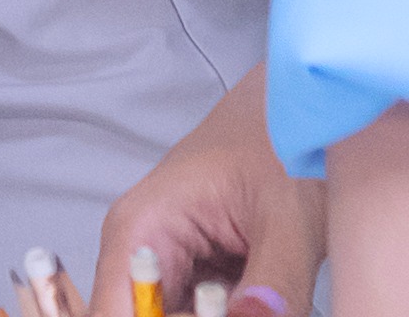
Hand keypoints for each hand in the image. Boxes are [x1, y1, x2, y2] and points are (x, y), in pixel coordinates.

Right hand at [100, 68, 322, 314]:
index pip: (113, 314)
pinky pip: (203, 316)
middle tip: (256, 303)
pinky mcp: (197, 280)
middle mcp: (141, 254)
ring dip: (222, 316)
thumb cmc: (282, 139)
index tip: (222, 316)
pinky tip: (264, 300)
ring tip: (266, 295)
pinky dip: (236, 314)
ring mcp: (167, 268)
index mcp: (141, 230)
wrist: (296, 112)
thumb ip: (275, 281)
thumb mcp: (291, 216)